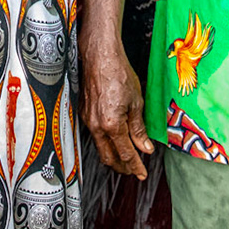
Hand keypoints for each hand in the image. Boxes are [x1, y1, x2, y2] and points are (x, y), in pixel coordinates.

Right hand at [82, 43, 151, 177]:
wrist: (98, 55)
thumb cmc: (118, 73)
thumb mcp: (136, 102)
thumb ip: (139, 128)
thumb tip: (145, 148)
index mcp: (112, 125)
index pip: (125, 154)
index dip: (135, 166)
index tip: (142, 173)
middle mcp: (96, 126)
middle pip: (109, 157)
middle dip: (122, 167)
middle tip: (134, 169)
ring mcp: (87, 120)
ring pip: (100, 147)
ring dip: (113, 155)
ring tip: (126, 156)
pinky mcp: (83, 112)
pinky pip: (95, 134)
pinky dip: (106, 141)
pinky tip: (114, 137)